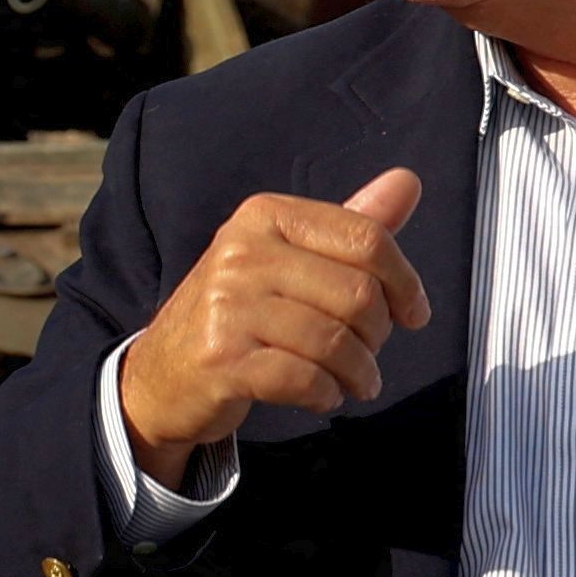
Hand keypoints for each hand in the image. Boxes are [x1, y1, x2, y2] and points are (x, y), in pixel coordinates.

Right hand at [118, 168, 430, 481]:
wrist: (162, 373)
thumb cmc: (237, 313)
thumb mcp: (289, 258)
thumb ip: (350, 226)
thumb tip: (408, 181)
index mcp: (264, 216)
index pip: (365, 238)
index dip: (405, 281)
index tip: (413, 313)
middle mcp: (241, 253)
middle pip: (357, 294)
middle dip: (378, 336)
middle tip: (366, 354)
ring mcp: (226, 306)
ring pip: (335, 342)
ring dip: (358, 374)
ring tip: (352, 382)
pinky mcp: (221, 359)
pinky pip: (305, 379)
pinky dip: (326, 395)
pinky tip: (322, 395)